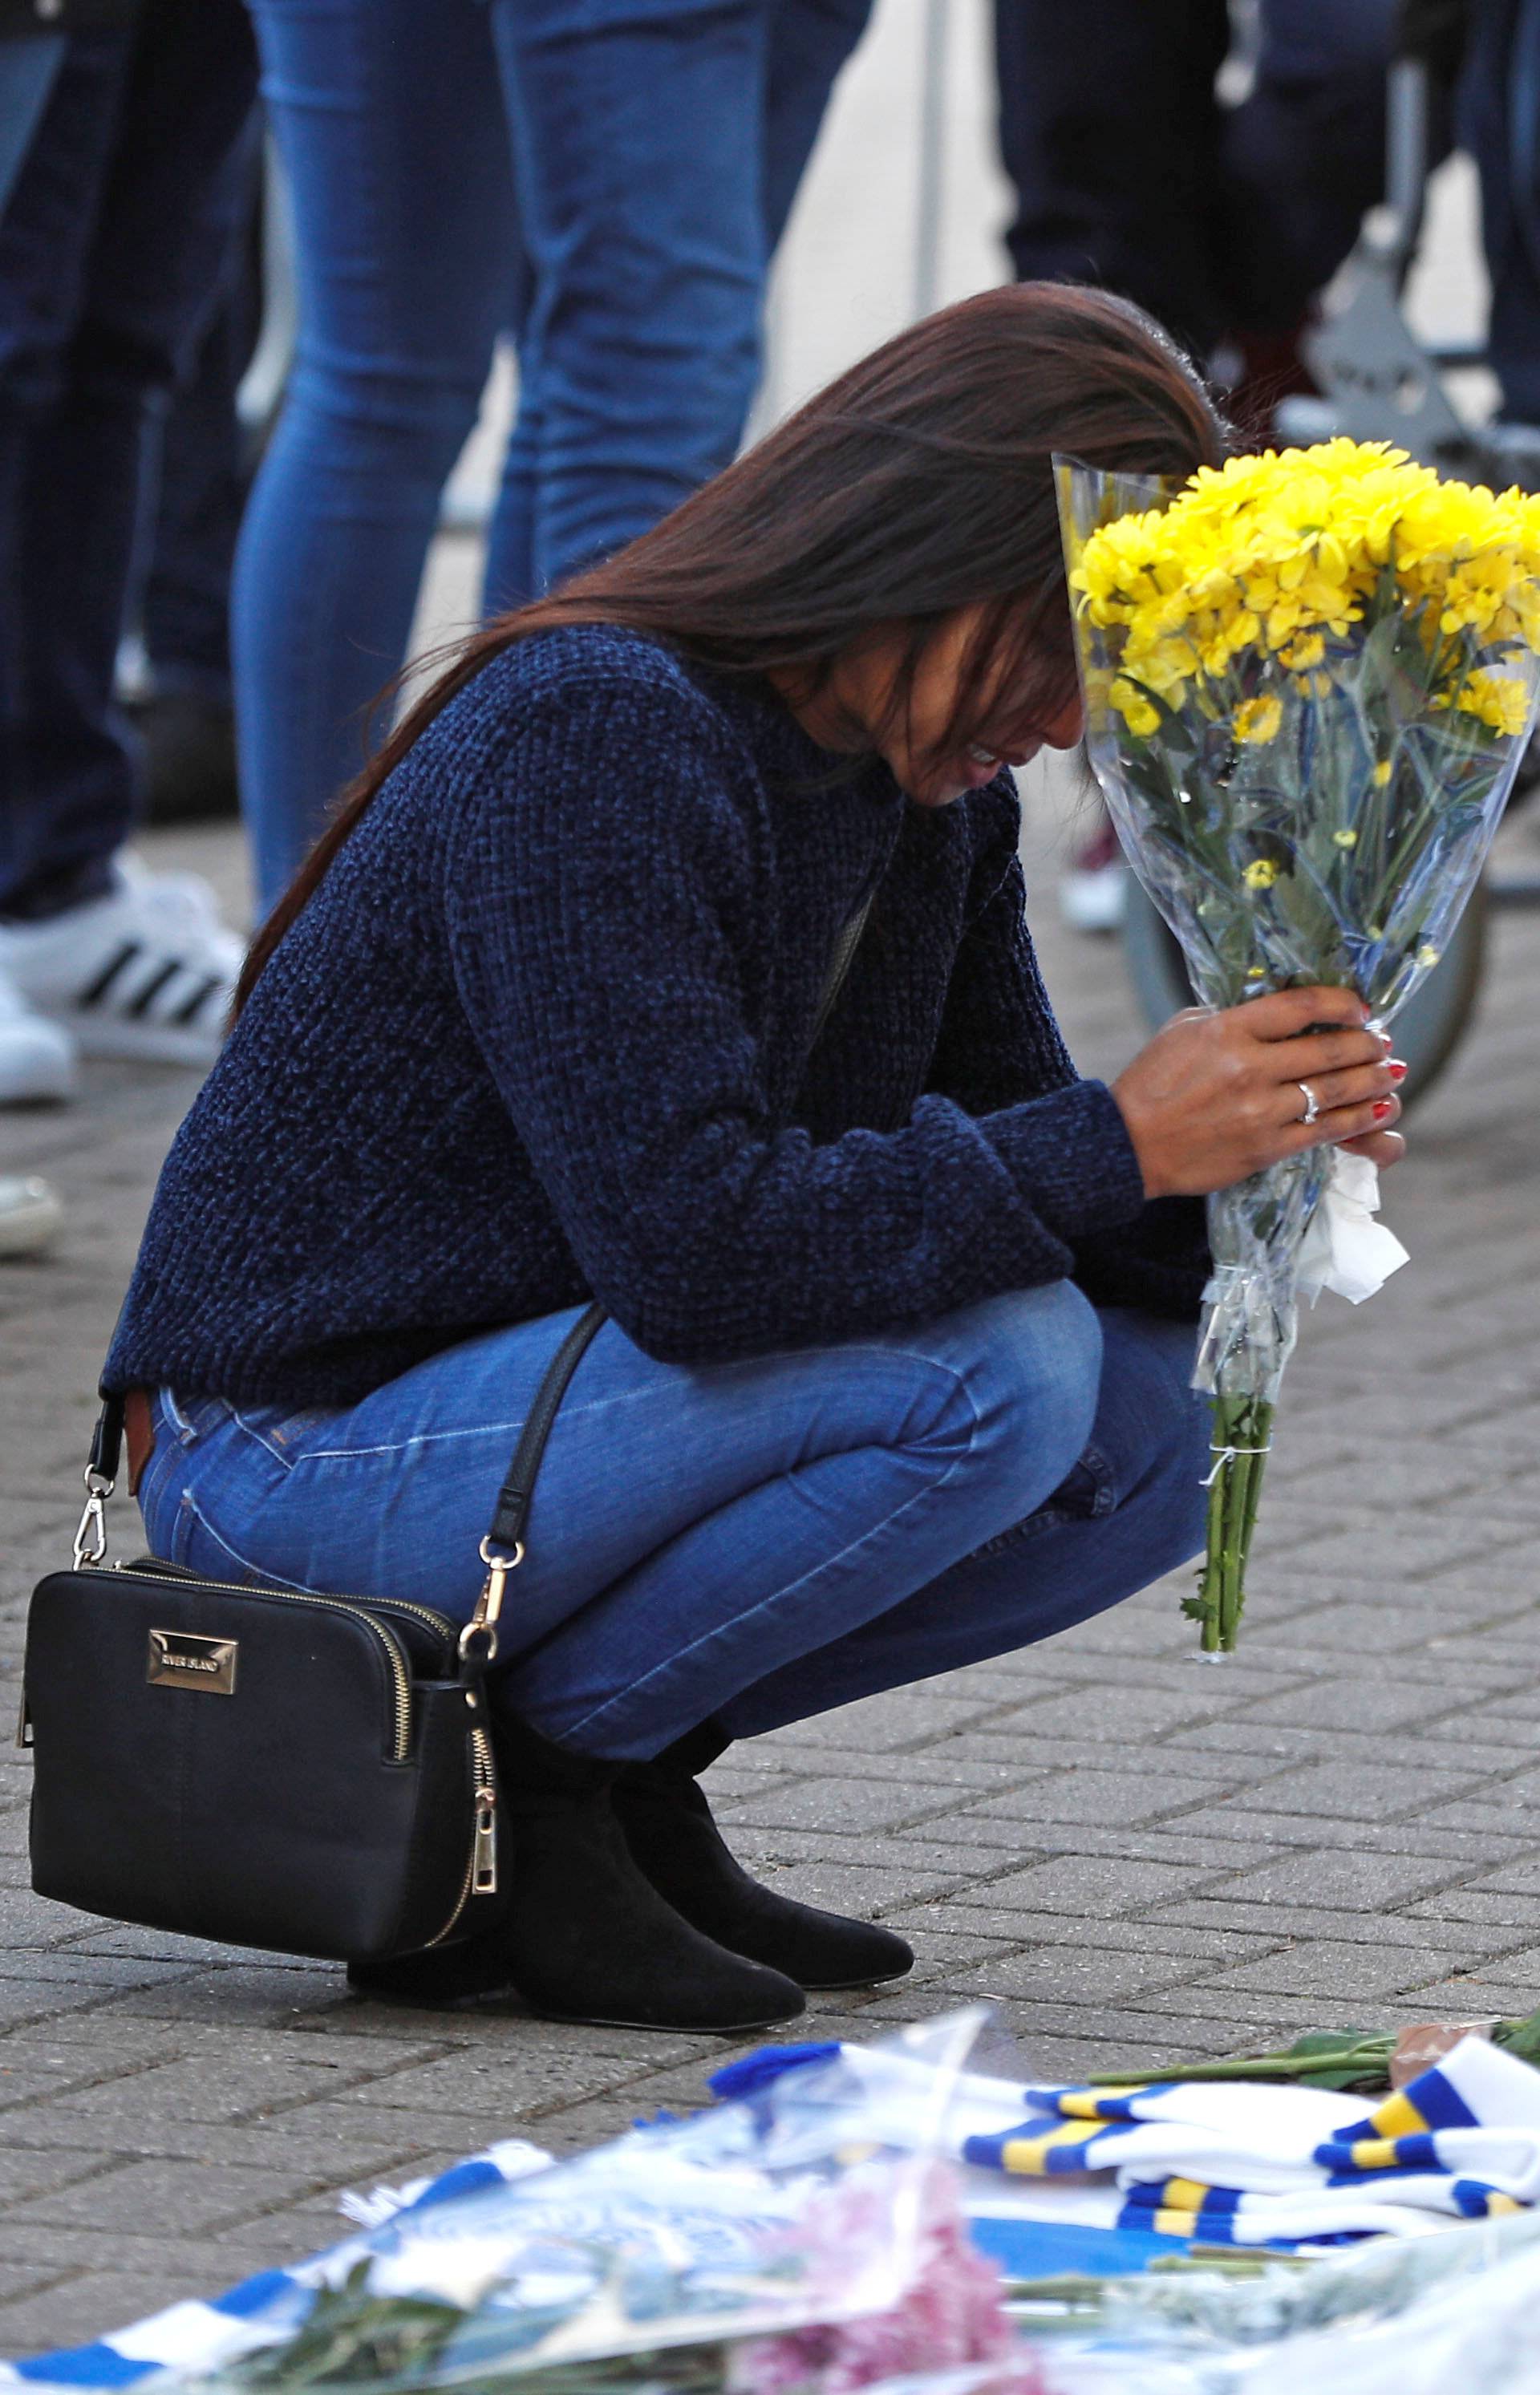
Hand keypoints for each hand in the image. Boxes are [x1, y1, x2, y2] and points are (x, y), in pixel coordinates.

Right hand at [1111, 987, 1402, 1198]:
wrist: (1126, 1146)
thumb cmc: (1150, 1084)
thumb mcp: (1182, 1031)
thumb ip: (1228, 1017)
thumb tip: (1272, 1011)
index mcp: (1228, 1031)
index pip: (1301, 1006)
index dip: (1342, 1003)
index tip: (1360, 1007)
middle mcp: (1249, 1068)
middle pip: (1329, 1049)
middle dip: (1367, 1043)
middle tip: (1382, 1040)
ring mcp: (1260, 1111)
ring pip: (1335, 1091)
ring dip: (1372, 1079)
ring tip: (1391, 1072)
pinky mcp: (1266, 1148)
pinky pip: (1324, 1131)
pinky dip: (1357, 1119)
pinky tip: (1376, 1109)